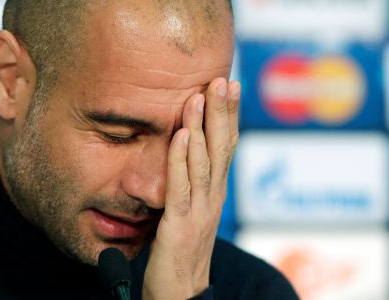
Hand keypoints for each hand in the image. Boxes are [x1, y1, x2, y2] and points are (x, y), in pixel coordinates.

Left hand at [142, 78, 240, 298]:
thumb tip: (187, 151)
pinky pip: (179, 187)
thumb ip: (194, 181)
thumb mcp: (195, 209)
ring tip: (201, 96)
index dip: (229, 116)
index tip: (228, 85)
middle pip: (221, 148)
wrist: (182, 292)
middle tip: (223, 80)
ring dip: (202, 128)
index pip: (225, 147)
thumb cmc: (186, 248)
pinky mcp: (179, 225)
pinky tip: (179, 135)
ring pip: (203, 162)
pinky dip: (180, 159)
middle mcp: (213, 197)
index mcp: (216, 191)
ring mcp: (199, 210)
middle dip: (223, 113)